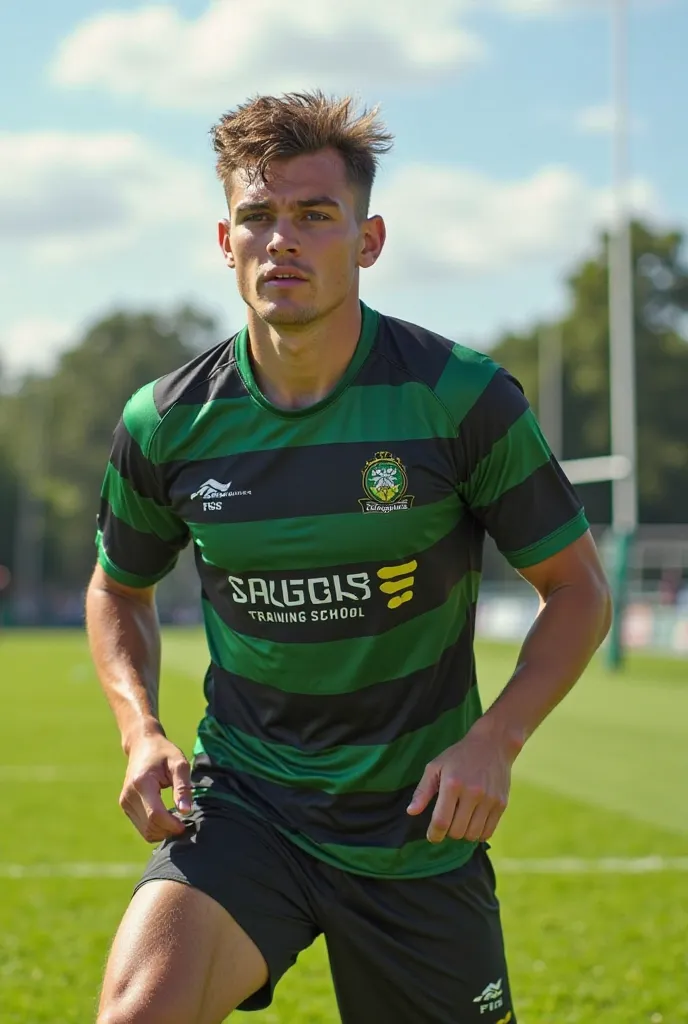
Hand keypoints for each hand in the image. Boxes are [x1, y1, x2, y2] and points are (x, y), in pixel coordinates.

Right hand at [119, 734, 192, 842]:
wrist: (142, 745)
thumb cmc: (164, 752)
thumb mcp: (179, 764)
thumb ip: (183, 787)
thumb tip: (186, 811)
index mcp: (142, 783)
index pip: (155, 814)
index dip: (171, 825)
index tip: (185, 825)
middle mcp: (129, 795)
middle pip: (150, 826)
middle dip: (169, 830)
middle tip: (184, 824)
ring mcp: (125, 801)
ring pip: (145, 831)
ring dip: (163, 832)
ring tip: (177, 821)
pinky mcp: (125, 805)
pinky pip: (141, 827)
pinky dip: (155, 828)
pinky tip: (167, 819)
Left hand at [406, 723, 512, 843]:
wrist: (492, 744)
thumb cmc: (459, 756)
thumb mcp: (435, 767)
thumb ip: (422, 791)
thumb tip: (411, 812)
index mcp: (452, 784)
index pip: (441, 821)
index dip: (434, 834)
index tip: (432, 836)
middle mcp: (472, 793)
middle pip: (457, 832)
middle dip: (448, 833)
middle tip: (447, 822)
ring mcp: (489, 800)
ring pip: (473, 835)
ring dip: (463, 834)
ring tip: (460, 821)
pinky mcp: (501, 804)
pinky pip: (488, 832)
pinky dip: (478, 833)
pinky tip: (473, 822)